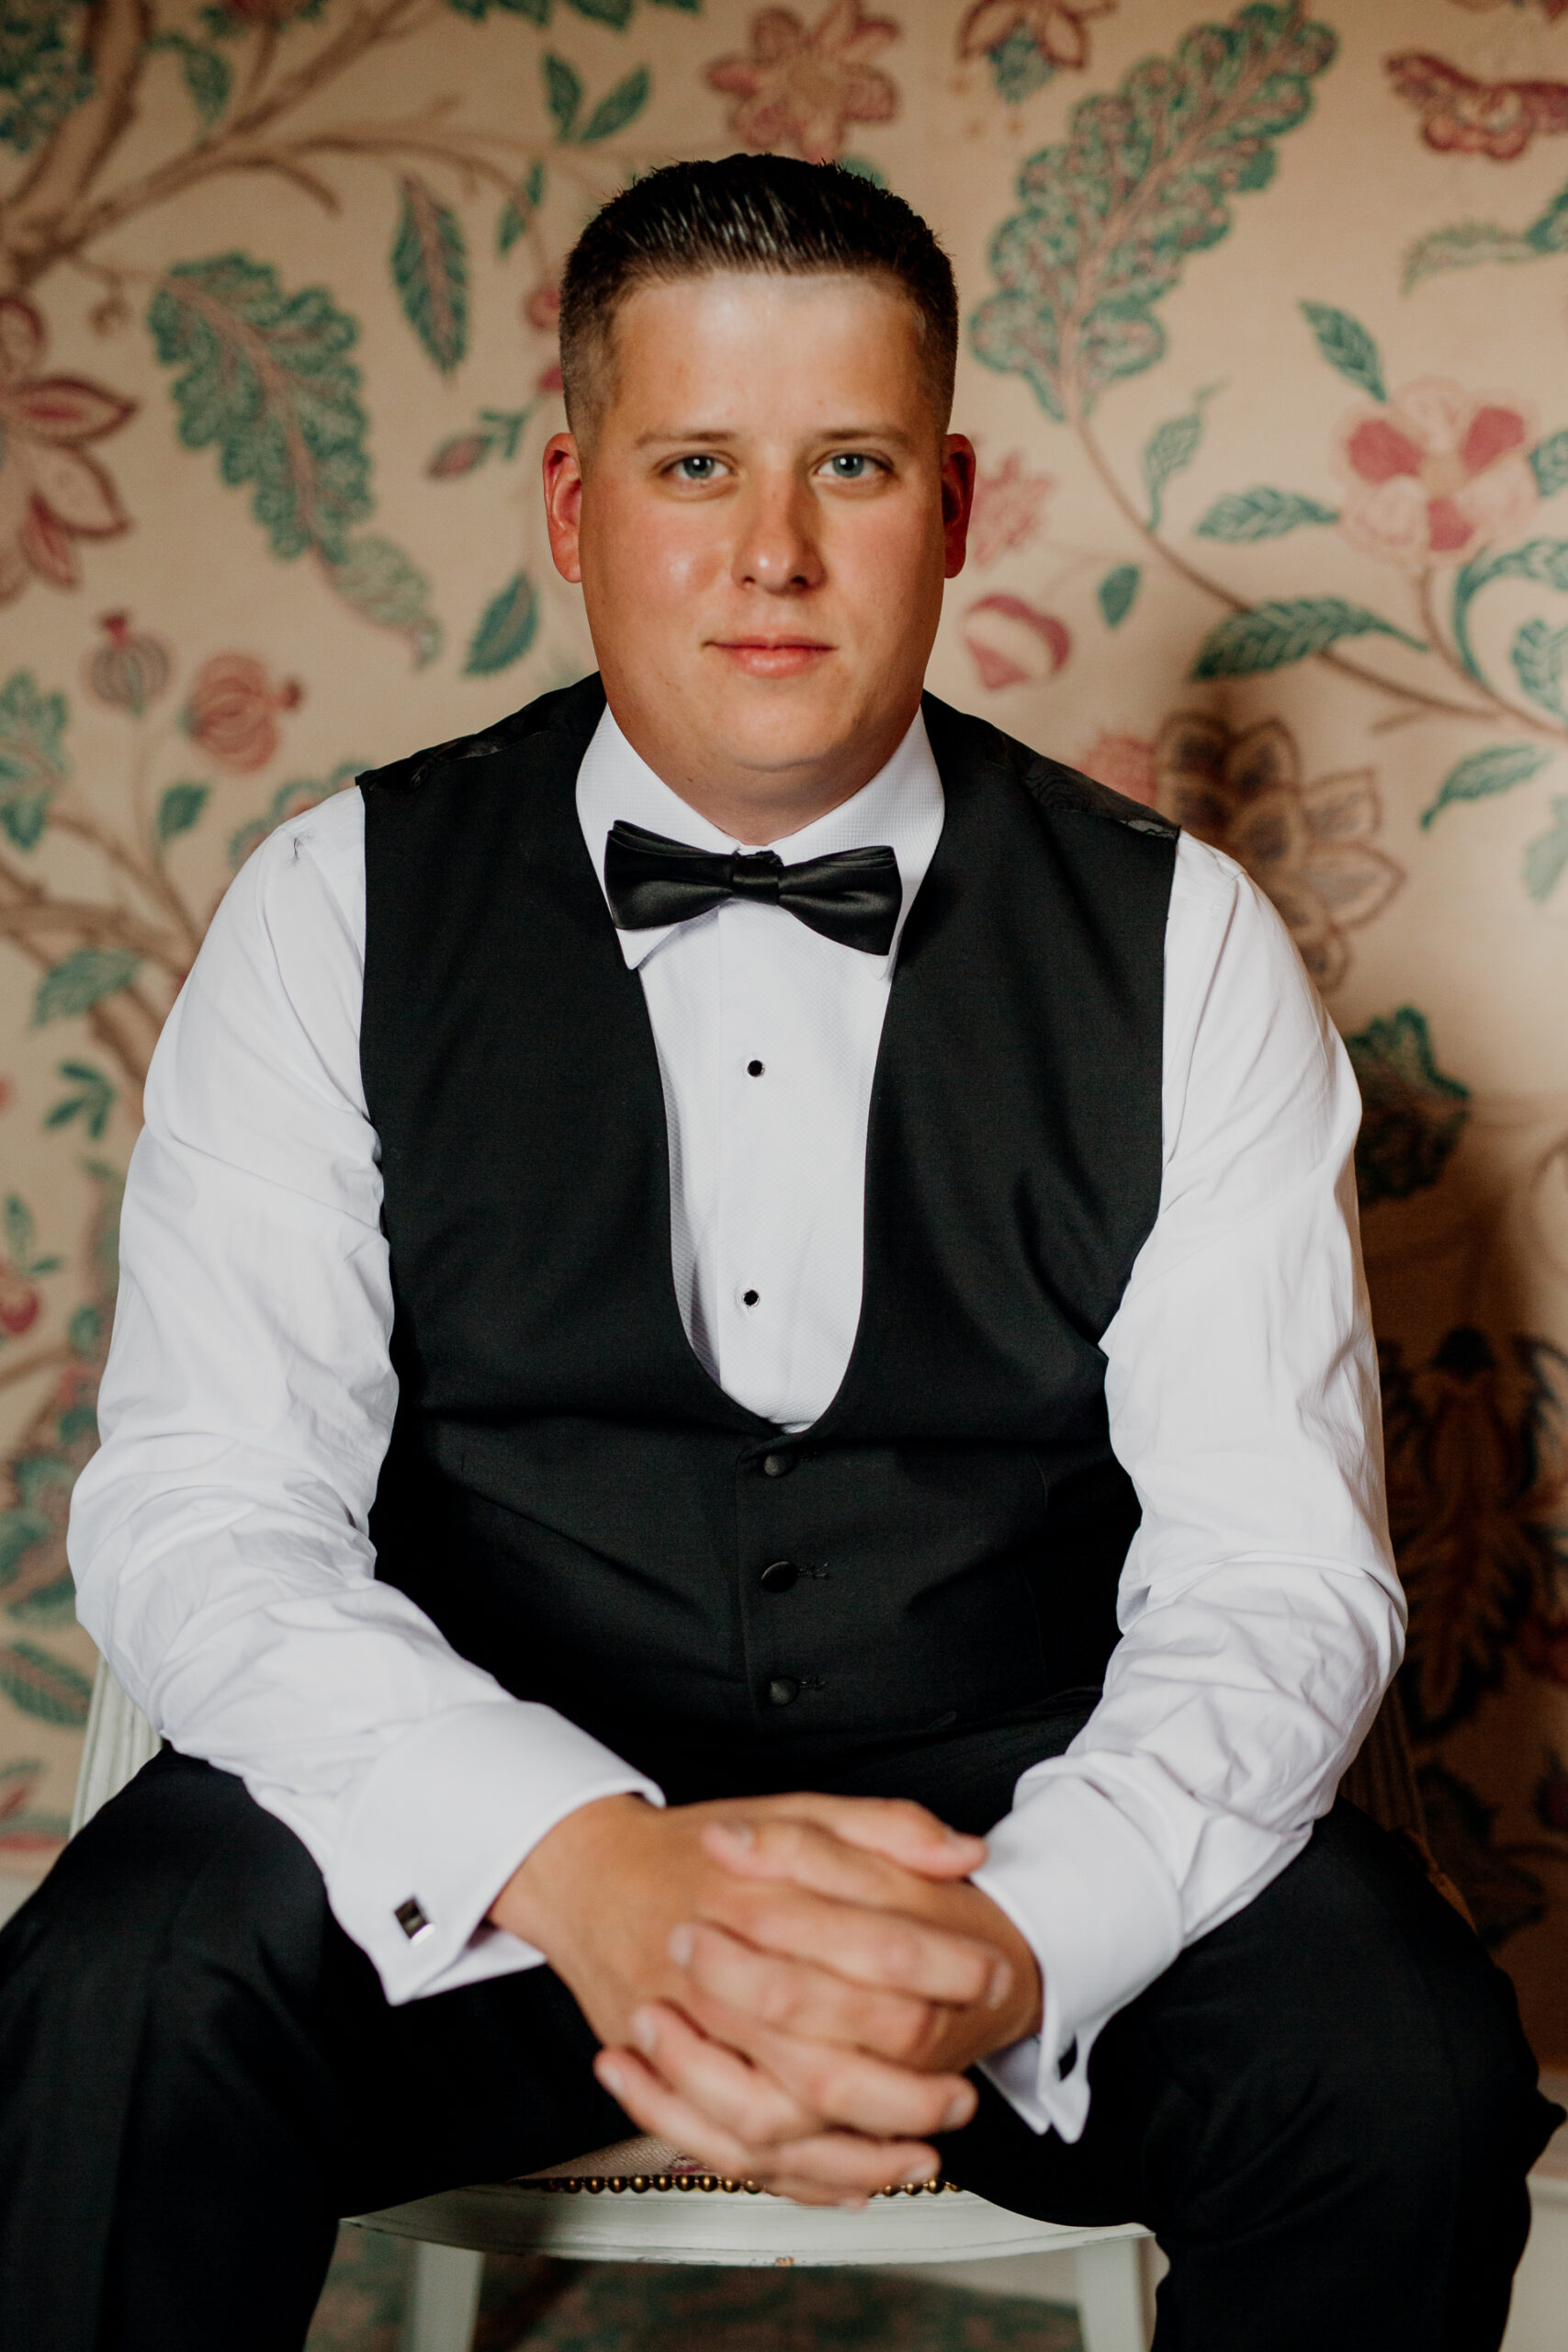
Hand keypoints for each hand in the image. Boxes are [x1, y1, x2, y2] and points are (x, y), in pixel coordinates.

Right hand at [489, 1790, 1021, 2200]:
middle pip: (822, 2051)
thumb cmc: (693, 1848)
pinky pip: (730, 2149)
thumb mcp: (793, 1810)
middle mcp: (717, 1972)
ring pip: (775, 2118)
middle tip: (962, 2089)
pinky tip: (850, 2181)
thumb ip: (883, 1828)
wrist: (587, 1873)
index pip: (868, 1942)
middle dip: (906, 2084)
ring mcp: (684, 2033)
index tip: (991, 1977)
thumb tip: (965, 1854)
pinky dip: (792, 2175)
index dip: (941, 1966)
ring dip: (855, 2149)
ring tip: (921, 2150)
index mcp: (756, 1897)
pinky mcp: (665, 2075)